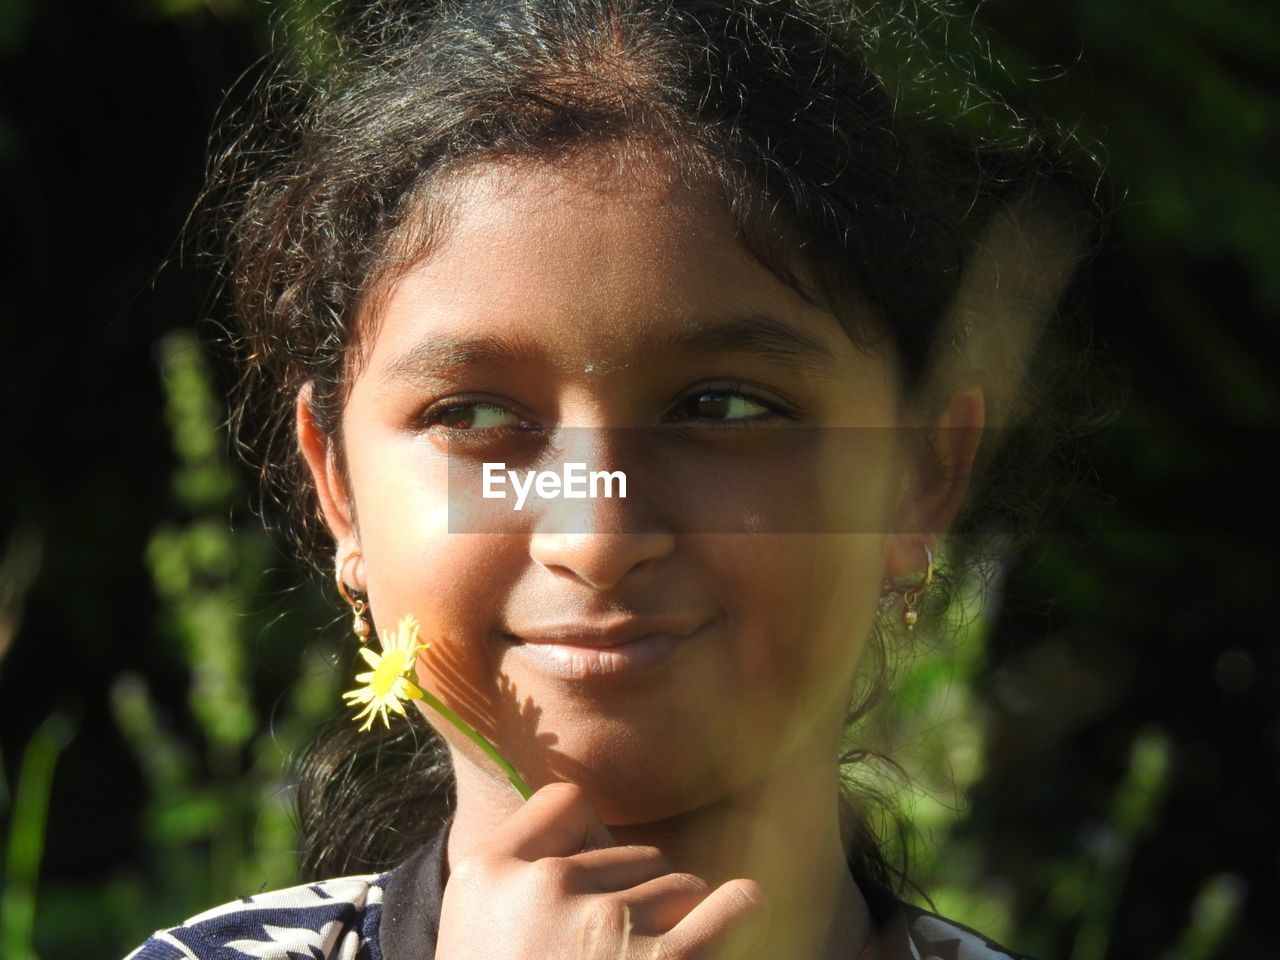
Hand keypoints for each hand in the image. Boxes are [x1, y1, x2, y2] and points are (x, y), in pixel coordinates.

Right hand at [435, 782, 770, 959]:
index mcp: (486, 877)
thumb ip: (525, 883)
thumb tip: (606, 838)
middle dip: (636, 902)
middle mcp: (542, 888)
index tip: (588, 890)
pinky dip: (740, 920)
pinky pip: (735, 904)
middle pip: (633, 854)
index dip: (587, 843)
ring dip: (677, 930)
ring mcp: (604, 925)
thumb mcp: (482, 942)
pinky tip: (733, 928)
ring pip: (680, 886)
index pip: (567, 804)